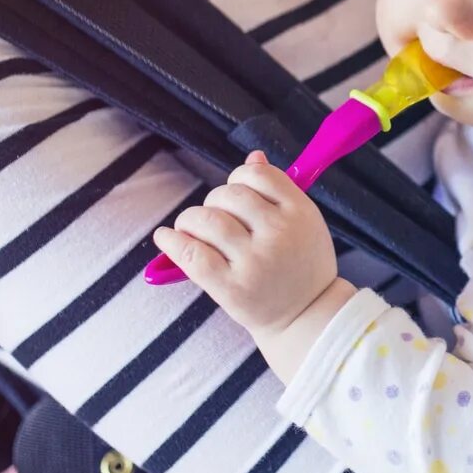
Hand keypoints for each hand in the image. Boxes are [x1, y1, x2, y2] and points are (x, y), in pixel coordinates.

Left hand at [152, 152, 338, 336]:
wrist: (306, 317)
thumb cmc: (301, 265)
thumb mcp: (304, 223)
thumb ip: (279, 191)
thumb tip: (253, 156)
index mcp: (300, 212)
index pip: (257, 174)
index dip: (239, 178)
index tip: (235, 195)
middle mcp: (278, 234)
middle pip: (228, 194)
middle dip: (214, 201)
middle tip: (215, 219)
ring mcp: (255, 262)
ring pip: (206, 219)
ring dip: (190, 220)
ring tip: (191, 230)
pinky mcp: (232, 288)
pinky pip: (192, 254)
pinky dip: (171, 242)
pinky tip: (166, 238)